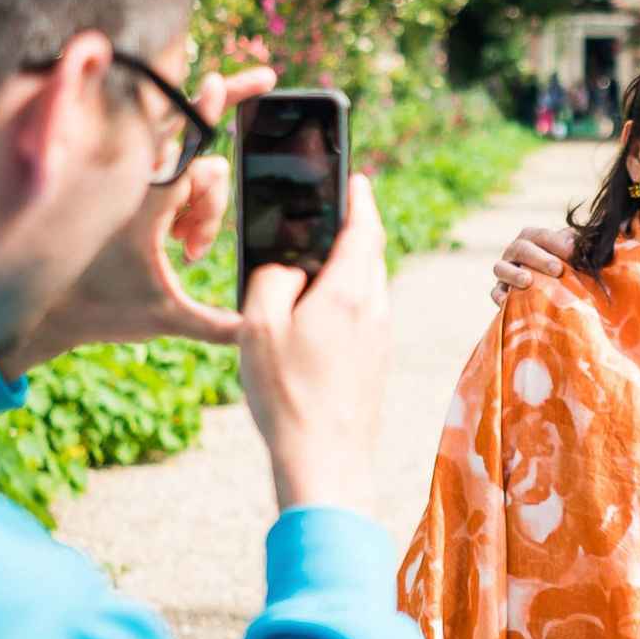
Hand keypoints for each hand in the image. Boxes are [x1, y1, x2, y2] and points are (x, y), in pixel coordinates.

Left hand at [0, 67, 275, 378]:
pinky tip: (176, 242)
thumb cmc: (100, 310)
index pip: (187, 144)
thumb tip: (255, 330)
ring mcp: (134, 183)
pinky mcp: (131, 189)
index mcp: (145, 202)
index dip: (208, 109)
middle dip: (212, 209)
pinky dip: (188, 207)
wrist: (45, 311)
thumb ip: (215, 325)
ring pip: (196, 174)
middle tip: (192, 252)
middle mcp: (138, 182)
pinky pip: (178, 179)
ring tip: (181, 251)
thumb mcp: (165, 318)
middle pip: (207, 169)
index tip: (215, 80)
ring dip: (201, 212)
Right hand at [238, 174, 389, 516]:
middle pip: (370, 253)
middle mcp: (374, 308)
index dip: (359, 198)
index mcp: (348, 291)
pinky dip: (347, 298)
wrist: (327, 460)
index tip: (355, 178)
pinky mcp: (377, 360)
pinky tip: (319, 315)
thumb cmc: (288, 395)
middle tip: (331, 213)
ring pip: (369, 285)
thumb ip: (271, 281)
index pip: (364, 227)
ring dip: (349, 267)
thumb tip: (287, 267)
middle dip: (353, 229)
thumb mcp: (259, 327)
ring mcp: (380, 336)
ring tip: (316, 263)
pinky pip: (365, 313)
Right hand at [489, 225, 575, 306]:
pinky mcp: (500, 292)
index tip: (572, 252)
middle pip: (521, 249)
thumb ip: (580, 247)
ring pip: (501, 268)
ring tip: (527, 280)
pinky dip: (499, 296)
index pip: (540, 235)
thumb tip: (589, 245)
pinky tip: (507, 301)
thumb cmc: (567, 268)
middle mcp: (515, 252)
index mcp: (532, 239)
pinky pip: (495, 293)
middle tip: (557, 269)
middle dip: (539, 258)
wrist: (554, 293)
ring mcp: (505, 271)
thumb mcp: (574, 255)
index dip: (555, 241)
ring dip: (514, 273)